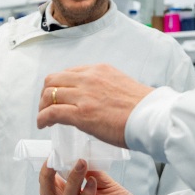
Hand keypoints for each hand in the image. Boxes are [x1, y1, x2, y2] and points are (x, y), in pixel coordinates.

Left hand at [36, 64, 152, 147]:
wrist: (153, 117)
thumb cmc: (144, 108)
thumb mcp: (122, 85)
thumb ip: (105, 87)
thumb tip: (98, 99)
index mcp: (99, 70)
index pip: (69, 73)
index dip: (59, 85)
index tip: (59, 96)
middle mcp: (88, 78)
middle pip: (53, 80)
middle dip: (46, 93)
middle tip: (46, 106)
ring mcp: (83, 95)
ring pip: (49, 94)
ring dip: (42, 106)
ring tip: (44, 117)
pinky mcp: (81, 114)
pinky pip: (52, 112)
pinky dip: (43, 118)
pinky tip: (43, 124)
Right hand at [39, 159, 149, 194]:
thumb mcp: (106, 184)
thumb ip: (92, 173)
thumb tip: (79, 158)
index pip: (50, 188)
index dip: (46, 172)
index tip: (53, 154)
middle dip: (48, 177)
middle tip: (55, 159)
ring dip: (72, 182)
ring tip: (82, 164)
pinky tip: (92, 183)